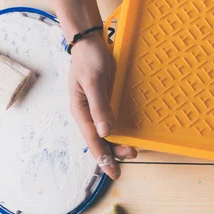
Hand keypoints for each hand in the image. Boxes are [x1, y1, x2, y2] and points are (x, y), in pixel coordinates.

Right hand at [68, 32, 136, 179]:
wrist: (90, 41)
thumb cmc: (89, 59)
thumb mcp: (93, 81)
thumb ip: (99, 105)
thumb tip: (105, 132)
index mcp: (81, 110)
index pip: (93, 139)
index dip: (103, 157)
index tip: (112, 172)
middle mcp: (88, 112)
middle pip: (101, 138)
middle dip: (114, 152)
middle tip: (133, 156)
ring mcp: (98, 106)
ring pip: (107, 131)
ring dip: (118, 142)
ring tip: (133, 151)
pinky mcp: (107, 99)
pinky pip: (113, 119)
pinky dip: (120, 129)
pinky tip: (130, 134)